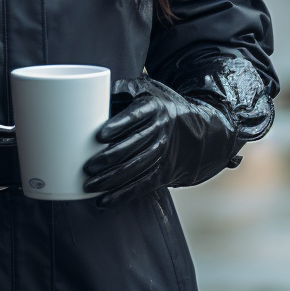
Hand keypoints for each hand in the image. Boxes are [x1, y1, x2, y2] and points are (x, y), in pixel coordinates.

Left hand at [82, 75, 243, 207]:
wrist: (202, 131)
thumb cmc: (163, 107)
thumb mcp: (150, 90)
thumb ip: (124, 89)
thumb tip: (96, 89)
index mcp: (155, 108)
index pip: (135, 117)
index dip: (118, 126)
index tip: (99, 135)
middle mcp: (161, 131)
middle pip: (133, 147)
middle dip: (109, 158)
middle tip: (87, 166)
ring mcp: (163, 154)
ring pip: (136, 169)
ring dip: (111, 180)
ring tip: (88, 185)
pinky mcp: (163, 173)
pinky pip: (141, 186)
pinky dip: (122, 195)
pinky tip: (103, 201)